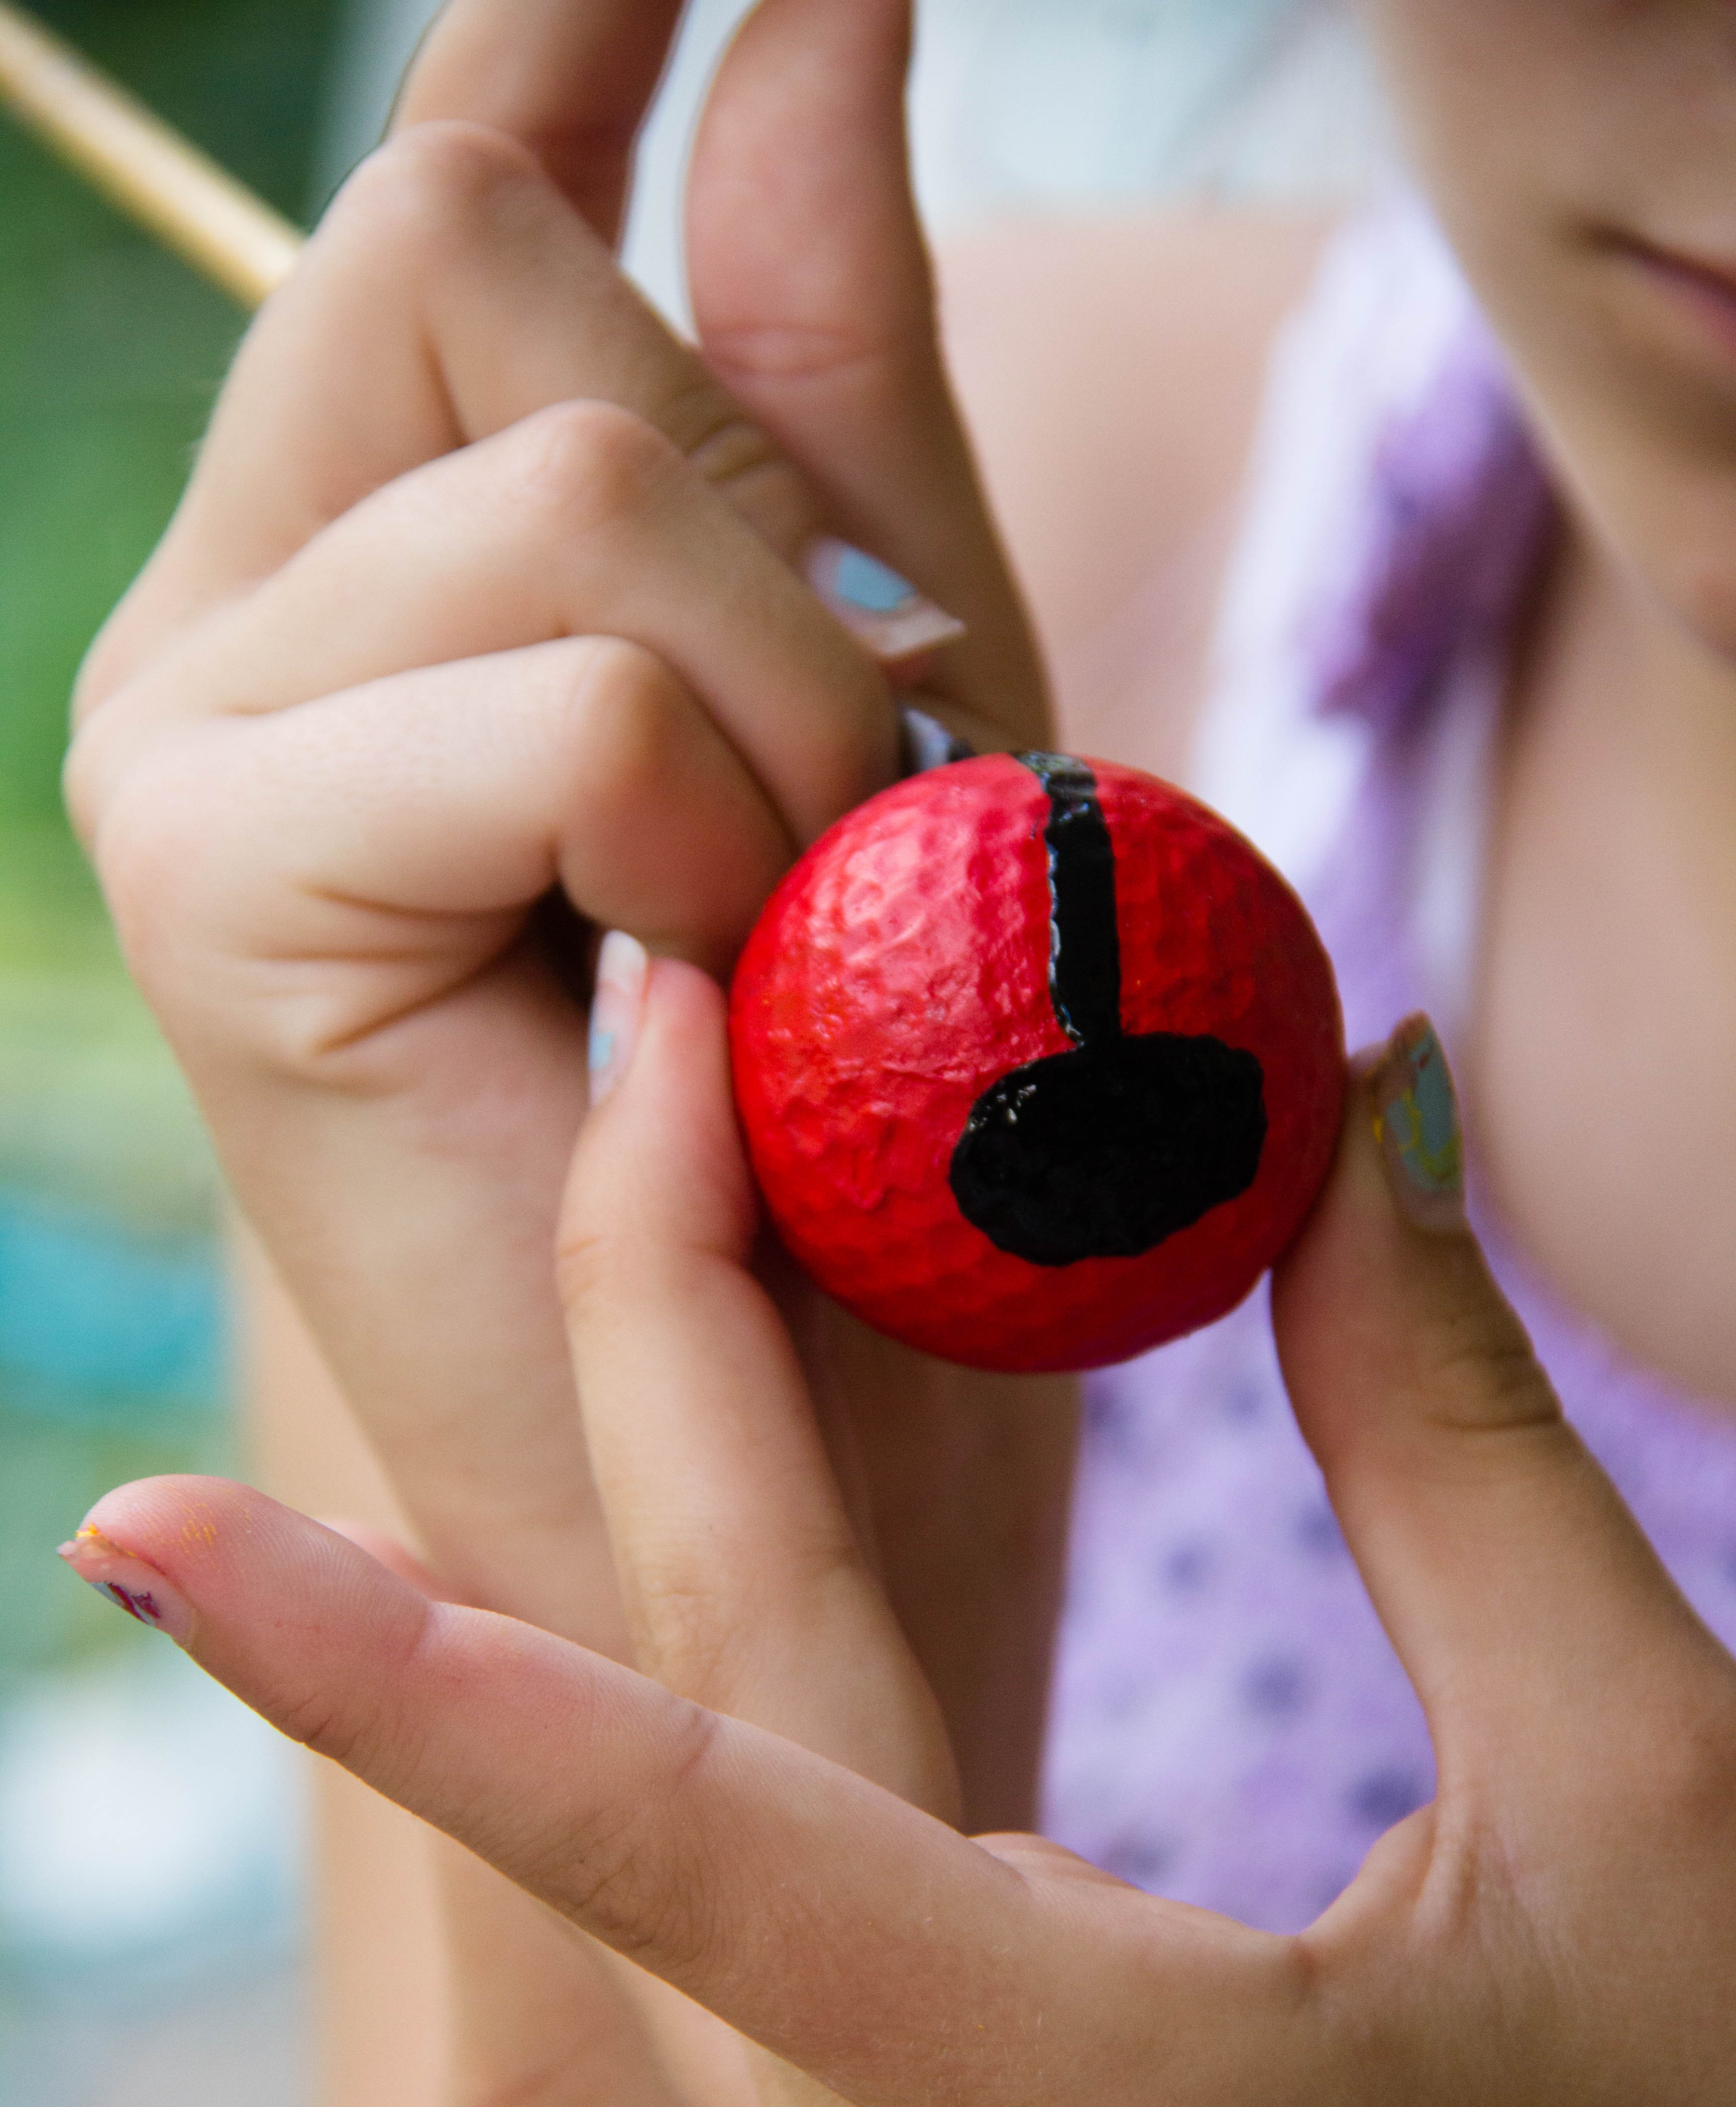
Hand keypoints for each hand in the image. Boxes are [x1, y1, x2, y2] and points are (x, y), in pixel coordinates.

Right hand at [63, 0, 1049, 1659]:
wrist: (766, 1476)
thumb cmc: (841, 1123)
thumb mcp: (889, 687)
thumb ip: (822, 356)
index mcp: (372, 545)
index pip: (451, 166)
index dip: (558, 12)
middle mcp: (234, 604)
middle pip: (482, 249)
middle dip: (772, 516)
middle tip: (832, 785)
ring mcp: (188, 732)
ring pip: (571, 483)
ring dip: (790, 710)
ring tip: (786, 931)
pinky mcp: (214, 879)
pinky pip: (569, 706)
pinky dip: (719, 841)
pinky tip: (699, 999)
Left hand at [69, 1005, 1735, 2106]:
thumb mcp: (1653, 1803)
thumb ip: (1452, 1444)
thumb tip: (1347, 1124)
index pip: (664, 1823)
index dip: (381, 1662)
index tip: (147, 1520)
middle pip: (684, 1750)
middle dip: (630, 1398)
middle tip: (646, 1086)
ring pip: (697, 1862)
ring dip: (659, 1577)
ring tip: (695, 1256)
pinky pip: (767, 1959)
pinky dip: (735, 1741)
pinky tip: (750, 1581)